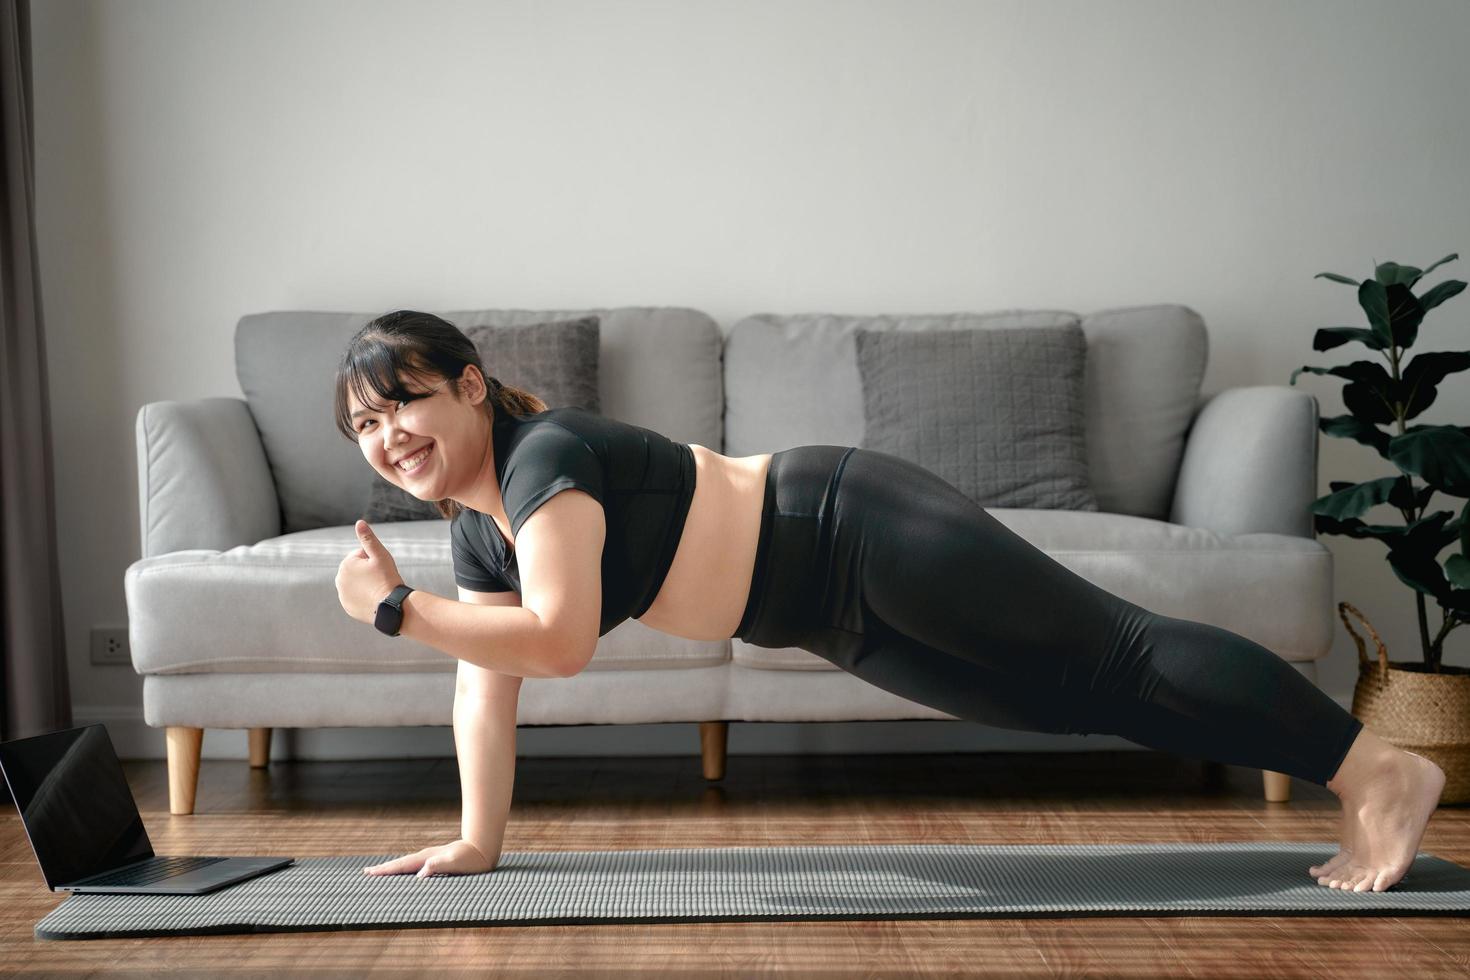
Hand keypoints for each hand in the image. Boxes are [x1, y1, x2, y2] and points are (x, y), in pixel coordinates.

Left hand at [336, 519, 404, 624]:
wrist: (391, 607)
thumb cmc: (387, 578)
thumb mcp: (380, 555)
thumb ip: (368, 538)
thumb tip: (359, 522)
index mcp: (346, 564)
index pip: (362, 556)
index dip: (375, 561)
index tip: (381, 570)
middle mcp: (339, 580)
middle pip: (358, 570)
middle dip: (368, 572)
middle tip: (381, 580)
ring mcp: (342, 595)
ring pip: (357, 584)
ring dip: (366, 584)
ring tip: (378, 590)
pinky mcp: (347, 607)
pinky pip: (356, 598)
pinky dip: (364, 597)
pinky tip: (374, 599)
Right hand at [362, 839, 495, 877]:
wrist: (483, 848)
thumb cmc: (471, 859)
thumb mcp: (455, 863)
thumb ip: (438, 866)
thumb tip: (420, 874)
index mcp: (427, 858)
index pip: (402, 865)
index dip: (386, 870)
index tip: (369, 873)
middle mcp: (427, 857)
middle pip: (401, 863)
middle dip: (384, 868)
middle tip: (366, 872)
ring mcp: (431, 858)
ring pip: (408, 864)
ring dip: (394, 868)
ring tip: (381, 872)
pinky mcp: (438, 861)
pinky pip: (416, 866)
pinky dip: (406, 869)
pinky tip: (407, 873)